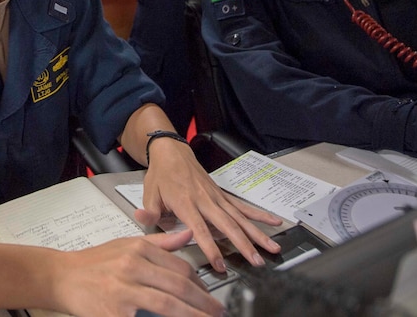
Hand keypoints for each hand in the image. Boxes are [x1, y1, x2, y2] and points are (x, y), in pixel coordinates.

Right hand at [53, 230, 224, 316]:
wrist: (61, 277)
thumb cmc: (93, 263)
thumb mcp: (126, 244)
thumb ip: (160, 243)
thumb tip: (188, 235)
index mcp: (138, 250)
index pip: (179, 267)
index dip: (200, 284)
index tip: (210, 297)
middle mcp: (132, 267)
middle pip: (178, 286)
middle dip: (204, 302)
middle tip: (218, 313)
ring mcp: (123, 290)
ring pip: (167, 305)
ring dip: (192, 315)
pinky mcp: (114, 313)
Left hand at [137, 137, 281, 273]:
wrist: (172, 152)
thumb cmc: (161, 174)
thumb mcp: (149, 193)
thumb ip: (149, 211)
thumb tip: (143, 219)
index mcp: (186, 202)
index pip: (200, 229)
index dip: (211, 248)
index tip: (220, 265)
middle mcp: (205, 200)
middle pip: (228, 225)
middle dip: (244, 245)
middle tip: (256, 262)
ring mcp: (216, 197)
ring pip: (240, 218)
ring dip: (257, 234)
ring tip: (272, 248)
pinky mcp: (222, 195)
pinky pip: (243, 206)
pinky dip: (259, 215)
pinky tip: (273, 222)